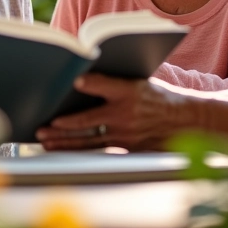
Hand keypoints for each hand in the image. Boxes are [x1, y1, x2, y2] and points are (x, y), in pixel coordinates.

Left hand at [36, 73, 195, 150]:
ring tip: (45, 140)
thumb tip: (80, 78)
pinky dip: (79, 148)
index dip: (89, 82)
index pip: (105, 84)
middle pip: (88, 120)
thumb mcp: (138, 80)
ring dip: (65, 141)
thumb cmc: (156, 96)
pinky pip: (98, 148)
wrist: (183, 121)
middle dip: (63, 124)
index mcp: (129, 90)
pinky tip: (63, 148)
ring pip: (88, 140)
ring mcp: (125, 134)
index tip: (73, 79)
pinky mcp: (125, 147)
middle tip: (43, 125)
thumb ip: (112, 81)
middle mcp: (126, 114)